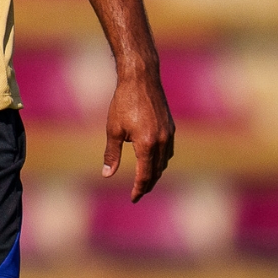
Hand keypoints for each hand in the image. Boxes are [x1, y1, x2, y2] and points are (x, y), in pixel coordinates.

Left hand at [103, 72, 174, 201]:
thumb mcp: (113, 129)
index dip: (139, 189)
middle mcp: (162, 142)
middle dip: (147, 184)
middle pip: (157, 171)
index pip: (145, 175)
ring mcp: (169, 134)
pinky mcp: (171, 126)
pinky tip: (153, 159)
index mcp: (147, 145)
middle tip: (138, 193)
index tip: (133, 198)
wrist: (141, 78)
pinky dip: (161, 159)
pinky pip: (169, 150)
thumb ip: (112, 154)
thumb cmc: (123, 102)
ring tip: (145, 179)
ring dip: (155, 172)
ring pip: (165, 162)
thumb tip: (107, 174)